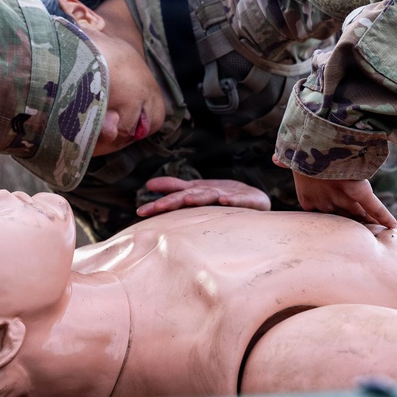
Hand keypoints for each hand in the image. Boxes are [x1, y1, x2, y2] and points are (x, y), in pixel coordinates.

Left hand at [136, 177, 271, 216]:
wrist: (256, 198)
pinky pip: (239, 201)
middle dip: (174, 200)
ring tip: (188, 200)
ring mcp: (229, 196)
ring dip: (200, 197)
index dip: (159, 204)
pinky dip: (232, 200)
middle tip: (158, 207)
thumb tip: (148, 184)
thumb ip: (175, 188)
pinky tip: (224, 202)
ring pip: (211, 196)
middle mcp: (211, 193)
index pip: (175, 198)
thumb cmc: (222, 197)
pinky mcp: (247, 199)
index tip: (140, 212)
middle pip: (190, 195)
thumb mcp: (197, 192)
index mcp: (197, 193)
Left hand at [273, 154, 396, 227]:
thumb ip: (286, 160)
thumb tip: (274, 158)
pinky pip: (373, 206)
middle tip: (360, 235)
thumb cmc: (298, 152)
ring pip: (358, 216)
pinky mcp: (358, 190)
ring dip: (368, 224)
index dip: (329, 218)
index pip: (320, 213)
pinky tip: (393, 225)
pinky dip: (383, 215)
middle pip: (342, 218)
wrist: (310, 145)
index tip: (334, 223)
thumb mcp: (291, 157)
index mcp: (308, 196)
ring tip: (377, 234)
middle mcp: (326, 201)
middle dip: (350, 226)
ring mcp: (342, 198)